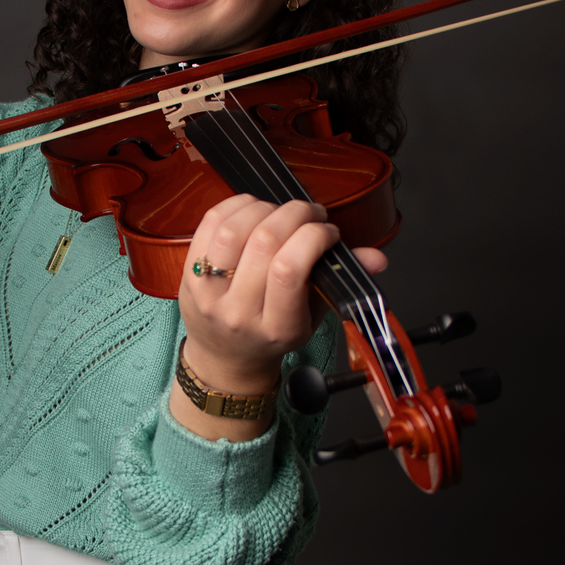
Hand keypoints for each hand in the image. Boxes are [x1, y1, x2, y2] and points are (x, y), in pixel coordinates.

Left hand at [171, 193, 388, 440]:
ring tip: (280, 212)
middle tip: (309, 213)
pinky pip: (208, 224)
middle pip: (264, 242)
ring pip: (233, 229)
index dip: (313, 236)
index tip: (328, 231)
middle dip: (294, 214)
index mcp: (276, 327)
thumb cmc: (274, 335)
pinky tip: (254, 208)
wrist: (227, 359)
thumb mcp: (312, 316)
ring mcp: (208, 294)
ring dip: (264, 207)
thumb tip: (377, 258)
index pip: (290, 269)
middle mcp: (239, 312)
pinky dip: (235, 205)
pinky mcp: (187, 275)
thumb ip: (340, 281)